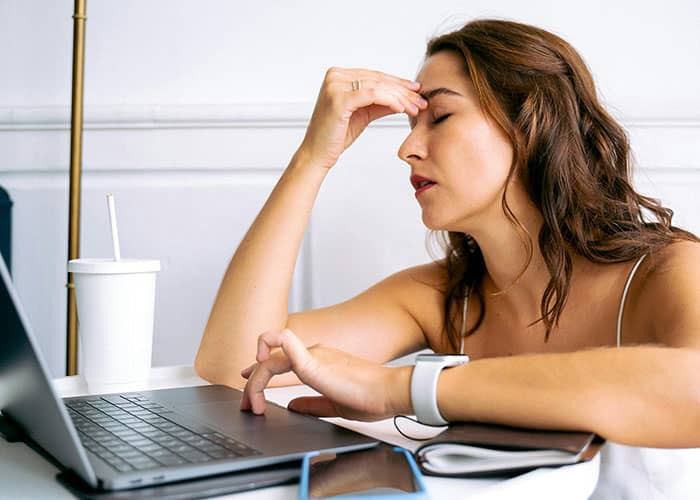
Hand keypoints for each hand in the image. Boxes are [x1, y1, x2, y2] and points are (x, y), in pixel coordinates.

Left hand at [240, 329, 410, 420]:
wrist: (389, 391)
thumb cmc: (372, 397)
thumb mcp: (334, 404)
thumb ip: (313, 404)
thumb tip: (294, 406)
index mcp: (320, 361)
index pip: (282, 359)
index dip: (260, 371)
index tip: (249, 384)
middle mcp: (314, 353)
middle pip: (271, 361)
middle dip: (253, 382)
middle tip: (247, 404)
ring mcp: (313, 355)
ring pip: (270, 359)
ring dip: (255, 381)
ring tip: (251, 404)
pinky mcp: (313, 362)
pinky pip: (284, 346)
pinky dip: (265, 360)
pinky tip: (256, 383)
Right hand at [297, 68, 426, 168]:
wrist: (317, 154)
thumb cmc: (336, 136)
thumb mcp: (363, 114)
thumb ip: (381, 103)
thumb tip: (405, 97)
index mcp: (339, 76)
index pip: (375, 76)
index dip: (398, 84)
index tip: (417, 92)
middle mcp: (335, 76)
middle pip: (378, 80)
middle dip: (403, 91)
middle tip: (422, 101)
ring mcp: (335, 85)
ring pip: (378, 86)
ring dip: (400, 97)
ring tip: (416, 108)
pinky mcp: (339, 98)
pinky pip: (372, 95)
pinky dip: (390, 101)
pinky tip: (402, 109)